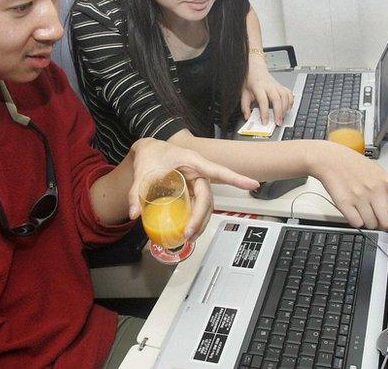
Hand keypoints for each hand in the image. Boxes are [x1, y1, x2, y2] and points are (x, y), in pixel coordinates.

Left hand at [128, 139, 258, 239]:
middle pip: (207, 197)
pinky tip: (190, 230)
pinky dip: (196, 218)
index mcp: (192, 162)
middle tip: (188, 233)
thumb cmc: (150, 155)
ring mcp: (197, 181)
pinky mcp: (193, 189)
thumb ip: (136, 192)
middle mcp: (199, 172)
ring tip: (190, 237)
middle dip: (201, 217)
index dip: (236, 178)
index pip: (217, 171)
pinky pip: (199, 205)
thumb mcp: (142, 171)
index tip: (253, 184)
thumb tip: (134, 213)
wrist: (149, 150)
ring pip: (206, 204)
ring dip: (201, 221)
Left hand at [241, 56, 293, 124]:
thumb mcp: (243, 92)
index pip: (263, 101)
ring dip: (285, 109)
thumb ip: (245, 106)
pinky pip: (289, 94)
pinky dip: (290, 102)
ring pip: (285, 96)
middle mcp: (269, 85)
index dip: (264, 112)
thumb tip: (247, 117)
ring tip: (282, 118)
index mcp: (258, 86)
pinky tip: (287, 109)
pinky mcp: (281, 86)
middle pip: (277, 99)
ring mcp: (276, 85)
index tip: (265, 121)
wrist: (255, 68)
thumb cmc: (249, 80)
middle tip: (278, 122)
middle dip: (278, 113)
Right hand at [307, 141, 387, 229]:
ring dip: (368, 221)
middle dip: (382, 221)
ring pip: (371, 224)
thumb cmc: (353, 165)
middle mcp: (374, 189)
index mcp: (385, 180)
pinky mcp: (345, 204)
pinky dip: (355, 221)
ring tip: (361, 207)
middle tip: (376, 212)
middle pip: (387, 221)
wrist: (329, 160)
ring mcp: (360, 197)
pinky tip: (352, 209)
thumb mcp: (375, 174)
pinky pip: (357, 224)